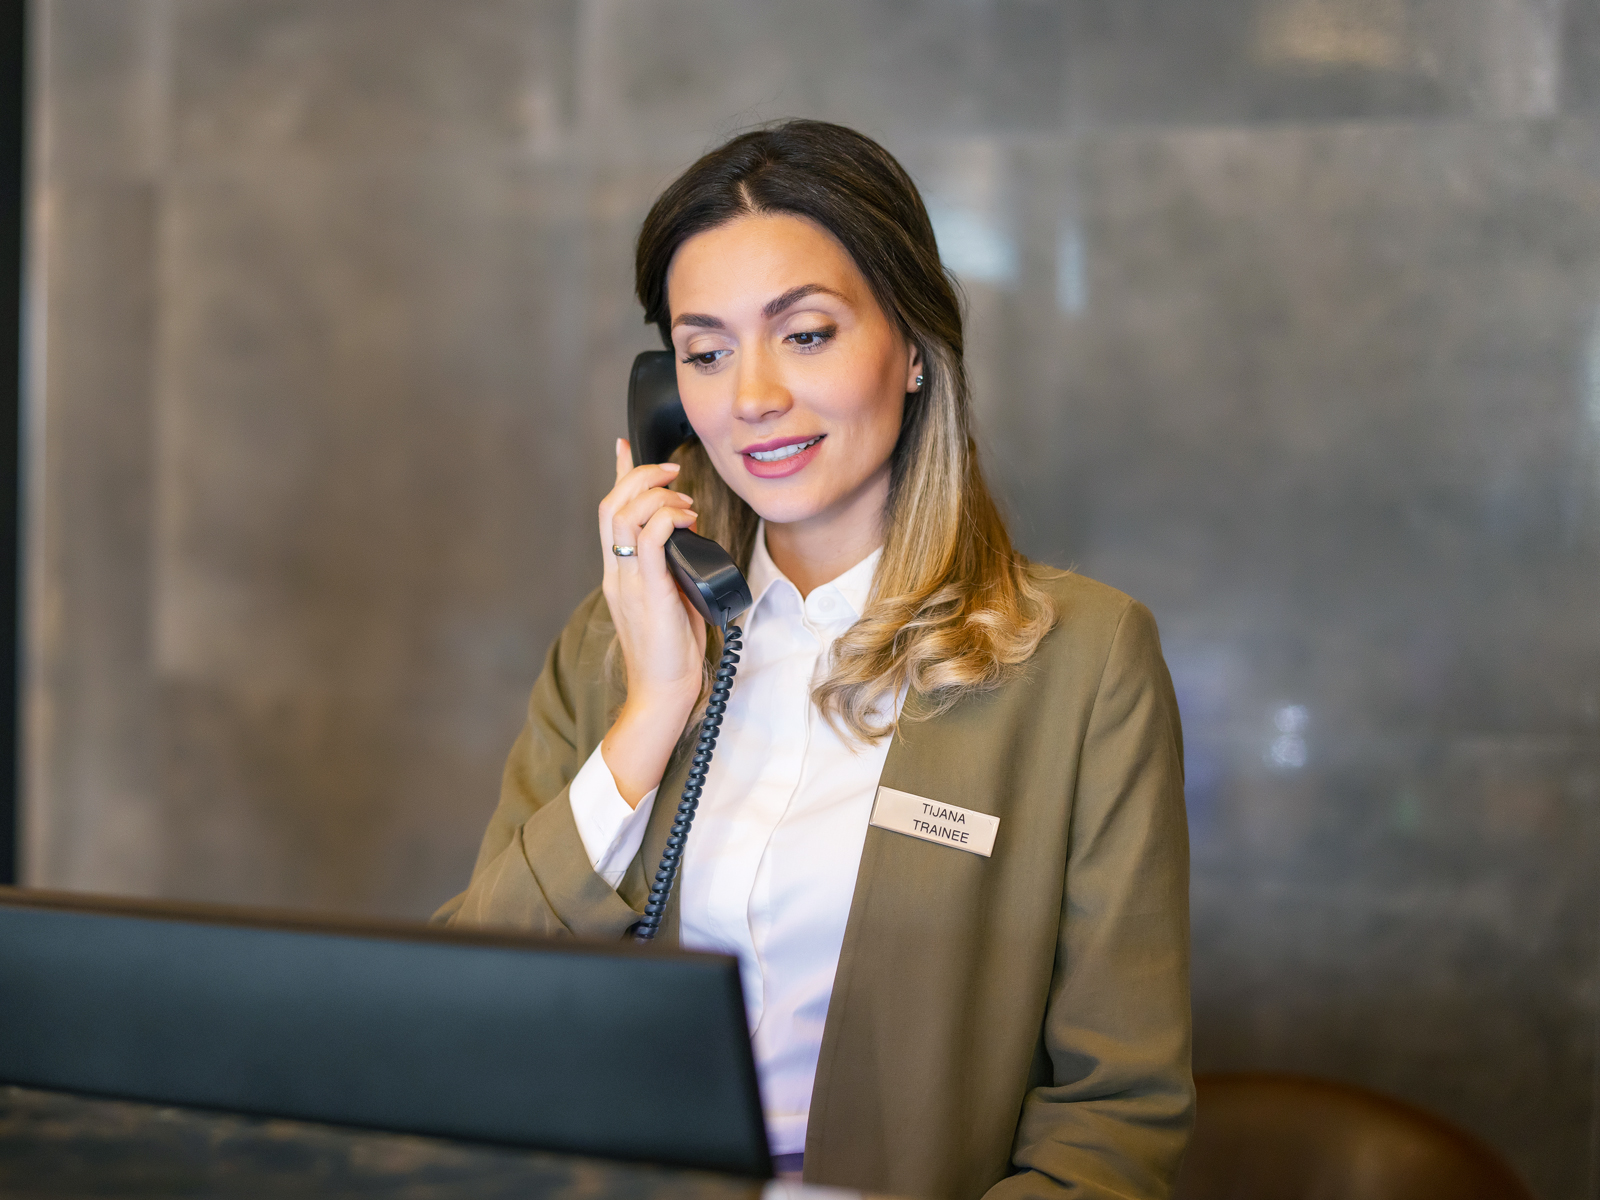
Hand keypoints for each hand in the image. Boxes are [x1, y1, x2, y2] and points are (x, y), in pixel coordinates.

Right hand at [598, 438, 706, 805]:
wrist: (662, 693)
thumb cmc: (671, 654)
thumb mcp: (672, 599)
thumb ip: (672, 569)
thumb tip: (691, 539)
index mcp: (618, 574)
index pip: (608, 514)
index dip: (617, 475)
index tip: (625, 446)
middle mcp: (616, 574)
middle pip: (610, 504)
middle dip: (640, 476)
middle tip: (672, 470)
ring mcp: (628, 583)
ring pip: (623, 515)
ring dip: (657, 495)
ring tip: (684, 499)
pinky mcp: (648, 594)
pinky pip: (647, 542)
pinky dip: (665, 520)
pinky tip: (685, 518)